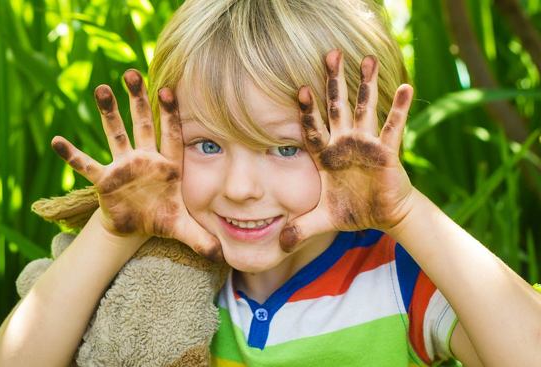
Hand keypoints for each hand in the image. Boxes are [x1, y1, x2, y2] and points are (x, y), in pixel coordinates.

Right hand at [51, 70, 222, 261]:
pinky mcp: (105, 180)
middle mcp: (146, 159)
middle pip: (143, 124)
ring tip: (101, 89)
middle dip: (139, 100)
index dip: (170, 114)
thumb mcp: (183, 228)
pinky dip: (73, 156)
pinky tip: (58, 142)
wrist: (138, 227)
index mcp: (169, 165)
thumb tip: (222, 257)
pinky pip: (87, 165)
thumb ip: (202, 238)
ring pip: (116, 134)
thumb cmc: (162, 218)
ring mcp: (124, 166)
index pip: (171, 135)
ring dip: (108, 113)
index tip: (168, 91)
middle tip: (132, 73)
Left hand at [279, 50, 415, 251]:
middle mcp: (345, 143)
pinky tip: (404, 86)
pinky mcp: (387, 151)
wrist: (384, 217)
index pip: (312, 129)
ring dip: (366, 84)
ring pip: (365, 108)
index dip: (306, 111)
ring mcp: (367, 144)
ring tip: (367, 58)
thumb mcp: (322, 220)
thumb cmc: (354, 211)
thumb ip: (300, 228)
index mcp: (327, 156)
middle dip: (333, 82)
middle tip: (330, 54)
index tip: (299, 89)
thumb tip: (278, 245)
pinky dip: (398, 108)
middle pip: (337, 107)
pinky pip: (393, 127)